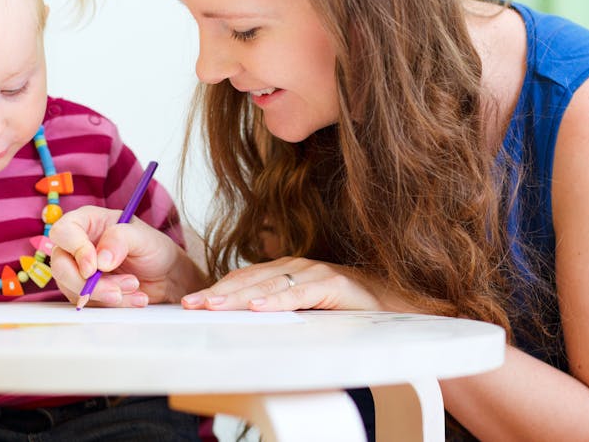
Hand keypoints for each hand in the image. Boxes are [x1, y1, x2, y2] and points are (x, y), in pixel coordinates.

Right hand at [47, 205, 201, 306]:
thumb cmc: (153, 248)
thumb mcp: (143, 237)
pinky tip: (135, 298)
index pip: (63, 232)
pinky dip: (112, 305)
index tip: (94, 268)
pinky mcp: (86, 292)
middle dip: (87, 283)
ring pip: (72, 288)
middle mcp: (78, 246)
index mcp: (87, 222)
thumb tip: (100, 260)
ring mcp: (79, 271)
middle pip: (60, 265)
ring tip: (134, 287)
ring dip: (104, 294)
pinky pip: (88, 303)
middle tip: (116, 289)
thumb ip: (120, 240)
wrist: (166, 275)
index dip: (75, 250)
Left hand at [179, 257, 386, 311]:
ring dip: (238, 296)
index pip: (245, 279)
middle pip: (250, 280)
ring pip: (269, 285)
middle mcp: (297, 267)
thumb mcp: (307, 310)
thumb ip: (282, 310)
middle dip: (218, 293)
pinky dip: (277, 301)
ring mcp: (315, 273)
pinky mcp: (334, 285)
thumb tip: (247, 321)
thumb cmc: (350, 310)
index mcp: (287, 271)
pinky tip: (258, 308)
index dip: (218, 289)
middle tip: (191, 304)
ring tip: (213, 305)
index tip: (191, 302)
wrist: (397, 305)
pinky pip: (300, 294)